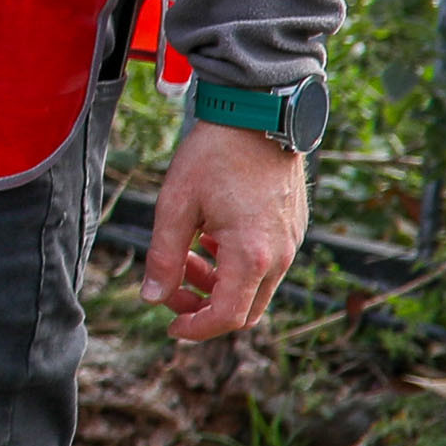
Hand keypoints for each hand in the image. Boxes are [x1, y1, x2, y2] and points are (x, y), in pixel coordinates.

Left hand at [150, 117, 310, 342]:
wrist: (257, 116)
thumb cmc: (213, 156)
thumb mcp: (175, 206)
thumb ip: (163, 257)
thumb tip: (152, 297)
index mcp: (251, 255)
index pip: (227, 316)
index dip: (196, 329)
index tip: (169, 326)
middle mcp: (280, 255)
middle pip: (245, 310)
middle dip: (205, 309)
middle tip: (171, 290)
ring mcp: (291, 242)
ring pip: (255, 289)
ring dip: (217, 284)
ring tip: (184, 256)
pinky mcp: (292, 229)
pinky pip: (266, 266)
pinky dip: (234, 266)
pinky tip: (208, 240)